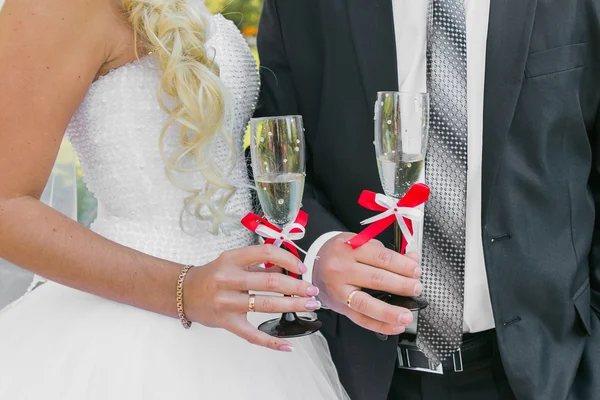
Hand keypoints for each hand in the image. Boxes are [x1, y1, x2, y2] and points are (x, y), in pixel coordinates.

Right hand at [183, 244, 319, 351]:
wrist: (184, 292)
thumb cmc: (213, 275)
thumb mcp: (233, 262)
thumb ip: (259, 265)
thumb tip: (289, 270)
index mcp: (232, 259)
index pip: (265, 252)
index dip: (288, 259)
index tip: (301, 268)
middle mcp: (228, 279)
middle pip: (270, 281)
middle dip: (297, 286)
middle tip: (312, 290)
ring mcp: (226, 302)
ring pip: (266, 305)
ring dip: (292, 305)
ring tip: (309, 305)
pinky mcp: (227, 322)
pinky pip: (252, 335)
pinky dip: (271, 341)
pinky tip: (287, 344)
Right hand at [313, 233, 421, 335]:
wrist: (315, 265)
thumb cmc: (340, 253)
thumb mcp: (361, 243)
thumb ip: (386, 253)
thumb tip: (412, 259)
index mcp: (349, 248)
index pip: (381, 258)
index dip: (402, 265)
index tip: (416, 270)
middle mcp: (341, 269)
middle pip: (376, 279)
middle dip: (401, 285)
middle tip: (416, 288)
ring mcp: (339, 290)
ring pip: (366, 303)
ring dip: (390, 312)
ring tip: (407, 315)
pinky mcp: (339, 307)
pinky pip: (360, 320)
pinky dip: (380, 325)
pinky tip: (395, 326)